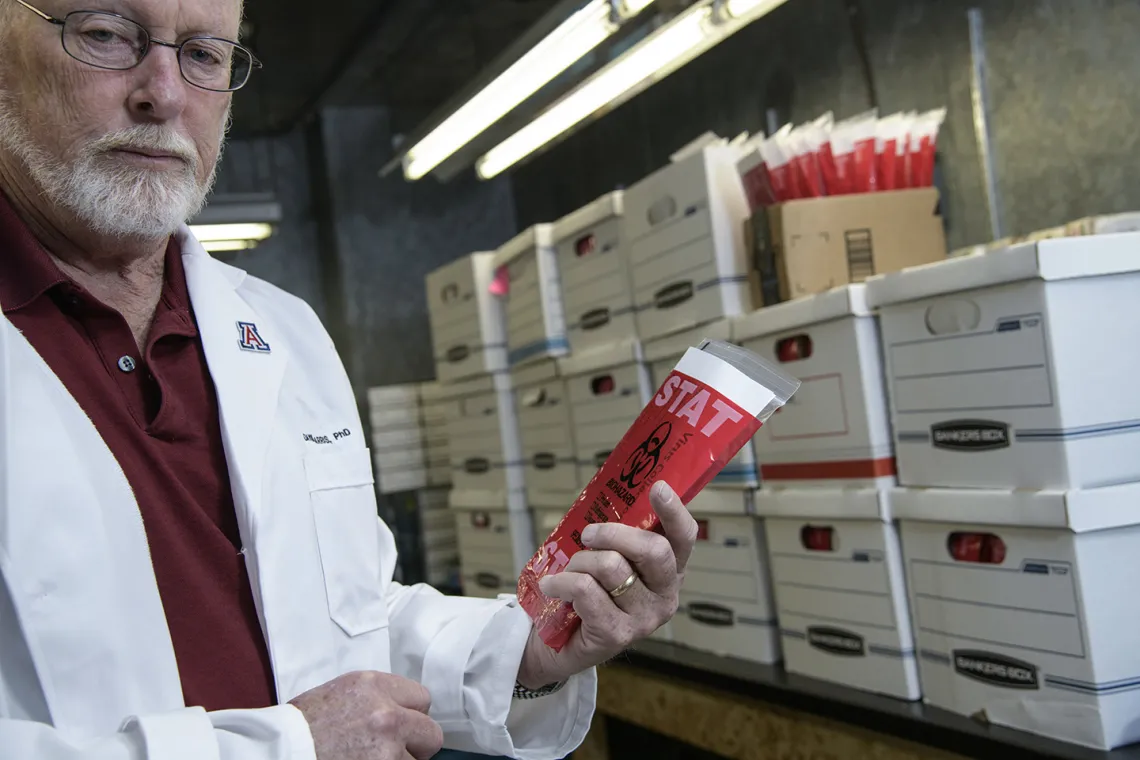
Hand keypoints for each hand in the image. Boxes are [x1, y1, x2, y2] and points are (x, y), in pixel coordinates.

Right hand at [289, 671, 443, 759]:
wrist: (279, 748)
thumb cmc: (302, 724)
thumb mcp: (342, 692)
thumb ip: (376, 697)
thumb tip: (402, 711)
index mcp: (374, 686)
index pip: (422, 698)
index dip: (412, 715)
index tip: (402, 725)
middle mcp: (386, 714)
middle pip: (431, 733)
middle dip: (415, 744)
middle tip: (393, 749)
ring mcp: (386, 748)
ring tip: (370, 759)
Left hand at [519, 480, 696, 687]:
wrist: (557, 644)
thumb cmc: (588, 593)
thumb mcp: (609, 560)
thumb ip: (616, 537)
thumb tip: (605, 498)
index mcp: (670, 572)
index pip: (684, 538)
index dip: (674, 512)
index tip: (658, 487)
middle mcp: (666, 597)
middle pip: (653, 550)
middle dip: (613, 533)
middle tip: (588, 534)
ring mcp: (644, 619)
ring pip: (611, 567)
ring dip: (579, 561)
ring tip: (567, 570)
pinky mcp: (616, 634)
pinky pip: (585, 590)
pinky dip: (561, 582)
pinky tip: (552, 586)